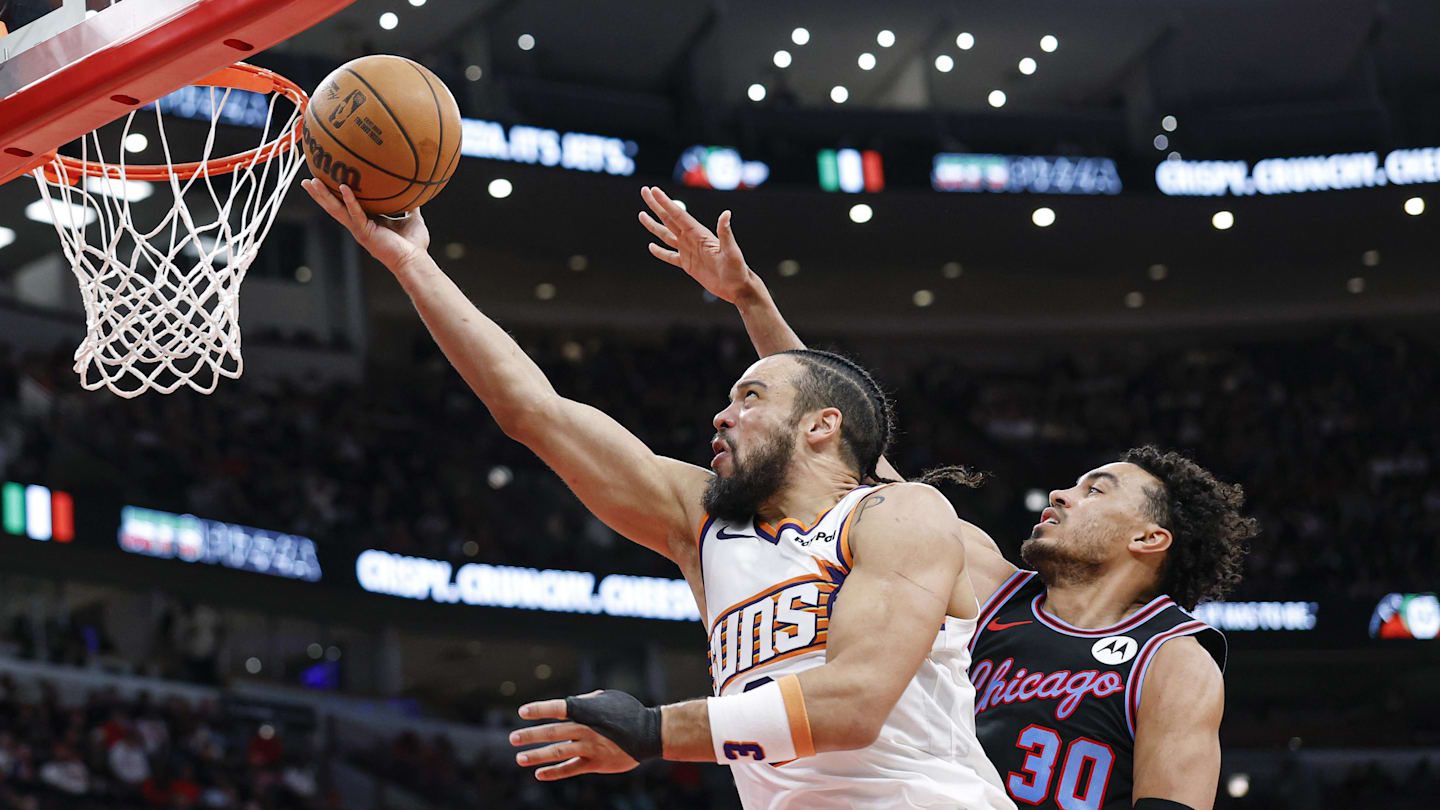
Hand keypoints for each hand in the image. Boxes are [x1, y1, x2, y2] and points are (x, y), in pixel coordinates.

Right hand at [301, 179, 429, 271]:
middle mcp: (358, 226)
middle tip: (306, 181)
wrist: (415, 260)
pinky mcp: (366, 232)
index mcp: (366, 222)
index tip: (324, 182)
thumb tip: (415, 189)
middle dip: (319, 195)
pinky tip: (344, 187)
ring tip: (312, 182)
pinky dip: (349, 200)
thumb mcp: (411, 217)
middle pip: (333, 207)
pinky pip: (356, 213)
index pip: (345, 206)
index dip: (333, 195)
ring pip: (337, 210)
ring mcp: (360, 230)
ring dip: (324, 196)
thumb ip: (410, 204)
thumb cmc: (413, 244)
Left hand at [511, 693, 641, 780]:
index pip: (559, 708)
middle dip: (531, 735)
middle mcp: (586, 729)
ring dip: (537, 755)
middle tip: (513, 738)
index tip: (522, 712)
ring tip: (520, 758)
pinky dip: (554, 772)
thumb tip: (569, 703)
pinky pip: (571, 769)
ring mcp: (591, 747)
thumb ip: (586, 701)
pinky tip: (539, 773)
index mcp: (588, 710)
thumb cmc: (628, 712)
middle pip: (553, 732)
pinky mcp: (596, 763)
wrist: (650, 734)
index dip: (540, 709)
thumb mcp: (608, 698)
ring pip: (559, 752)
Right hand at [640, 185, 755, 303]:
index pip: (678, 215)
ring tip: (641, 214)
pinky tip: (651, 246)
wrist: (737, 287)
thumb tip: (726, 213)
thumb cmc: (737, 269)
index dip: (665, 202)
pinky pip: (670, 256)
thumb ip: (725, 233)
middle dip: (656, 205)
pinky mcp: (688, 265)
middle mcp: (692, 239)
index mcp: (699, 234)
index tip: (654, 190)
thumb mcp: (731, 251)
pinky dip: (660, 252)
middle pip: (669, 219)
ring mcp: (688, 251)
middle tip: (645, 191)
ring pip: (666, 235)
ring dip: (654, 225)